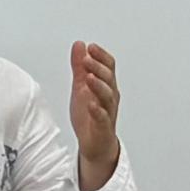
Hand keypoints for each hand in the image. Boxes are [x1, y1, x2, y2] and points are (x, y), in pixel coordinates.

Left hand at [69, 41, 122, 190]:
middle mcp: (109, 97)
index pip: (108, 66)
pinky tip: (91, 104)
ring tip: (89, 76)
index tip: (90, 46)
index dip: (101, 56)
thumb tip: (79, 45)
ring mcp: (107, 111)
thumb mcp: (80, 87)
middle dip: (98, 67)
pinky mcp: (102, 127)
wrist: (94, 144)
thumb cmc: (90, 115)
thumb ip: (80, 67)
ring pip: (107, 96)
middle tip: (87, 58)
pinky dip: (97, 110)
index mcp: (105, 86)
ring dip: (98, 85)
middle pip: (108, 78)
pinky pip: (102, 117)